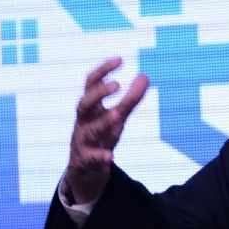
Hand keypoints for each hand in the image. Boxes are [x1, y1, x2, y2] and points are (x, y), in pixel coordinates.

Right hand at [65, 57, 148, 203]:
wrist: (85, 168)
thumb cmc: (100, 135)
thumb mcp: (117, 116)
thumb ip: (130, 99)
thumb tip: (145, 76)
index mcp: (90, 108)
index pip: (91, 84)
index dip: (103, 71)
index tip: (120, 60)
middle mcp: (84, 122)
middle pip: (84, 104)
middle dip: (98, 94)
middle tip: (117, 85)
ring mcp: (83, 141)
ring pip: (89, 130)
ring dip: (102, 122)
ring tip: (117, 115)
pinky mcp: (85, 160)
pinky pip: (91, 157)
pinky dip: (100, 156)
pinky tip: (110, 156)